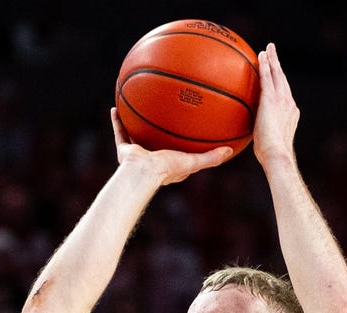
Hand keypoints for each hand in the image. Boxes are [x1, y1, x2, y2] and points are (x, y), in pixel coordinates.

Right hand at [111, 108, 232, 184]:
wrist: (143, 172)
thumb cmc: (168, 169)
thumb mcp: (193, 162)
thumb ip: (211, 158)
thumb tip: (230, 150)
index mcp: (168, 164)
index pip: (176, 153)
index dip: (182, 144)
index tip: (187, 132)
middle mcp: (151, 157)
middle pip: (155, 140)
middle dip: (158, 130)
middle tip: (162, 114)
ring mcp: (137, 153)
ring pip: (135, 134)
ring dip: (135, 122)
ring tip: (137, 105)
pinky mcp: (124, 150)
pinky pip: (119, 132)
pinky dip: (117, 121)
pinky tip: (116, 106)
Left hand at [252, 43, 299, 169]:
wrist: (277, 153)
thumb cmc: (270, 155)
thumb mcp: (266, 143)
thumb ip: (261, 135)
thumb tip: (249, 139)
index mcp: (289, 113)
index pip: (283, 94)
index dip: (279, 82)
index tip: (276, 75)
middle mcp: (288, 103)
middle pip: (282, 79)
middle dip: (277, 65)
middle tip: (273, 53)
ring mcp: (282, 100)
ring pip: (277, 75)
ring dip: (272, 60)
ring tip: (268, 49)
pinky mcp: (272, 99)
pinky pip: (267, 78)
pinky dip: (265, 66)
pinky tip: (260, 56)